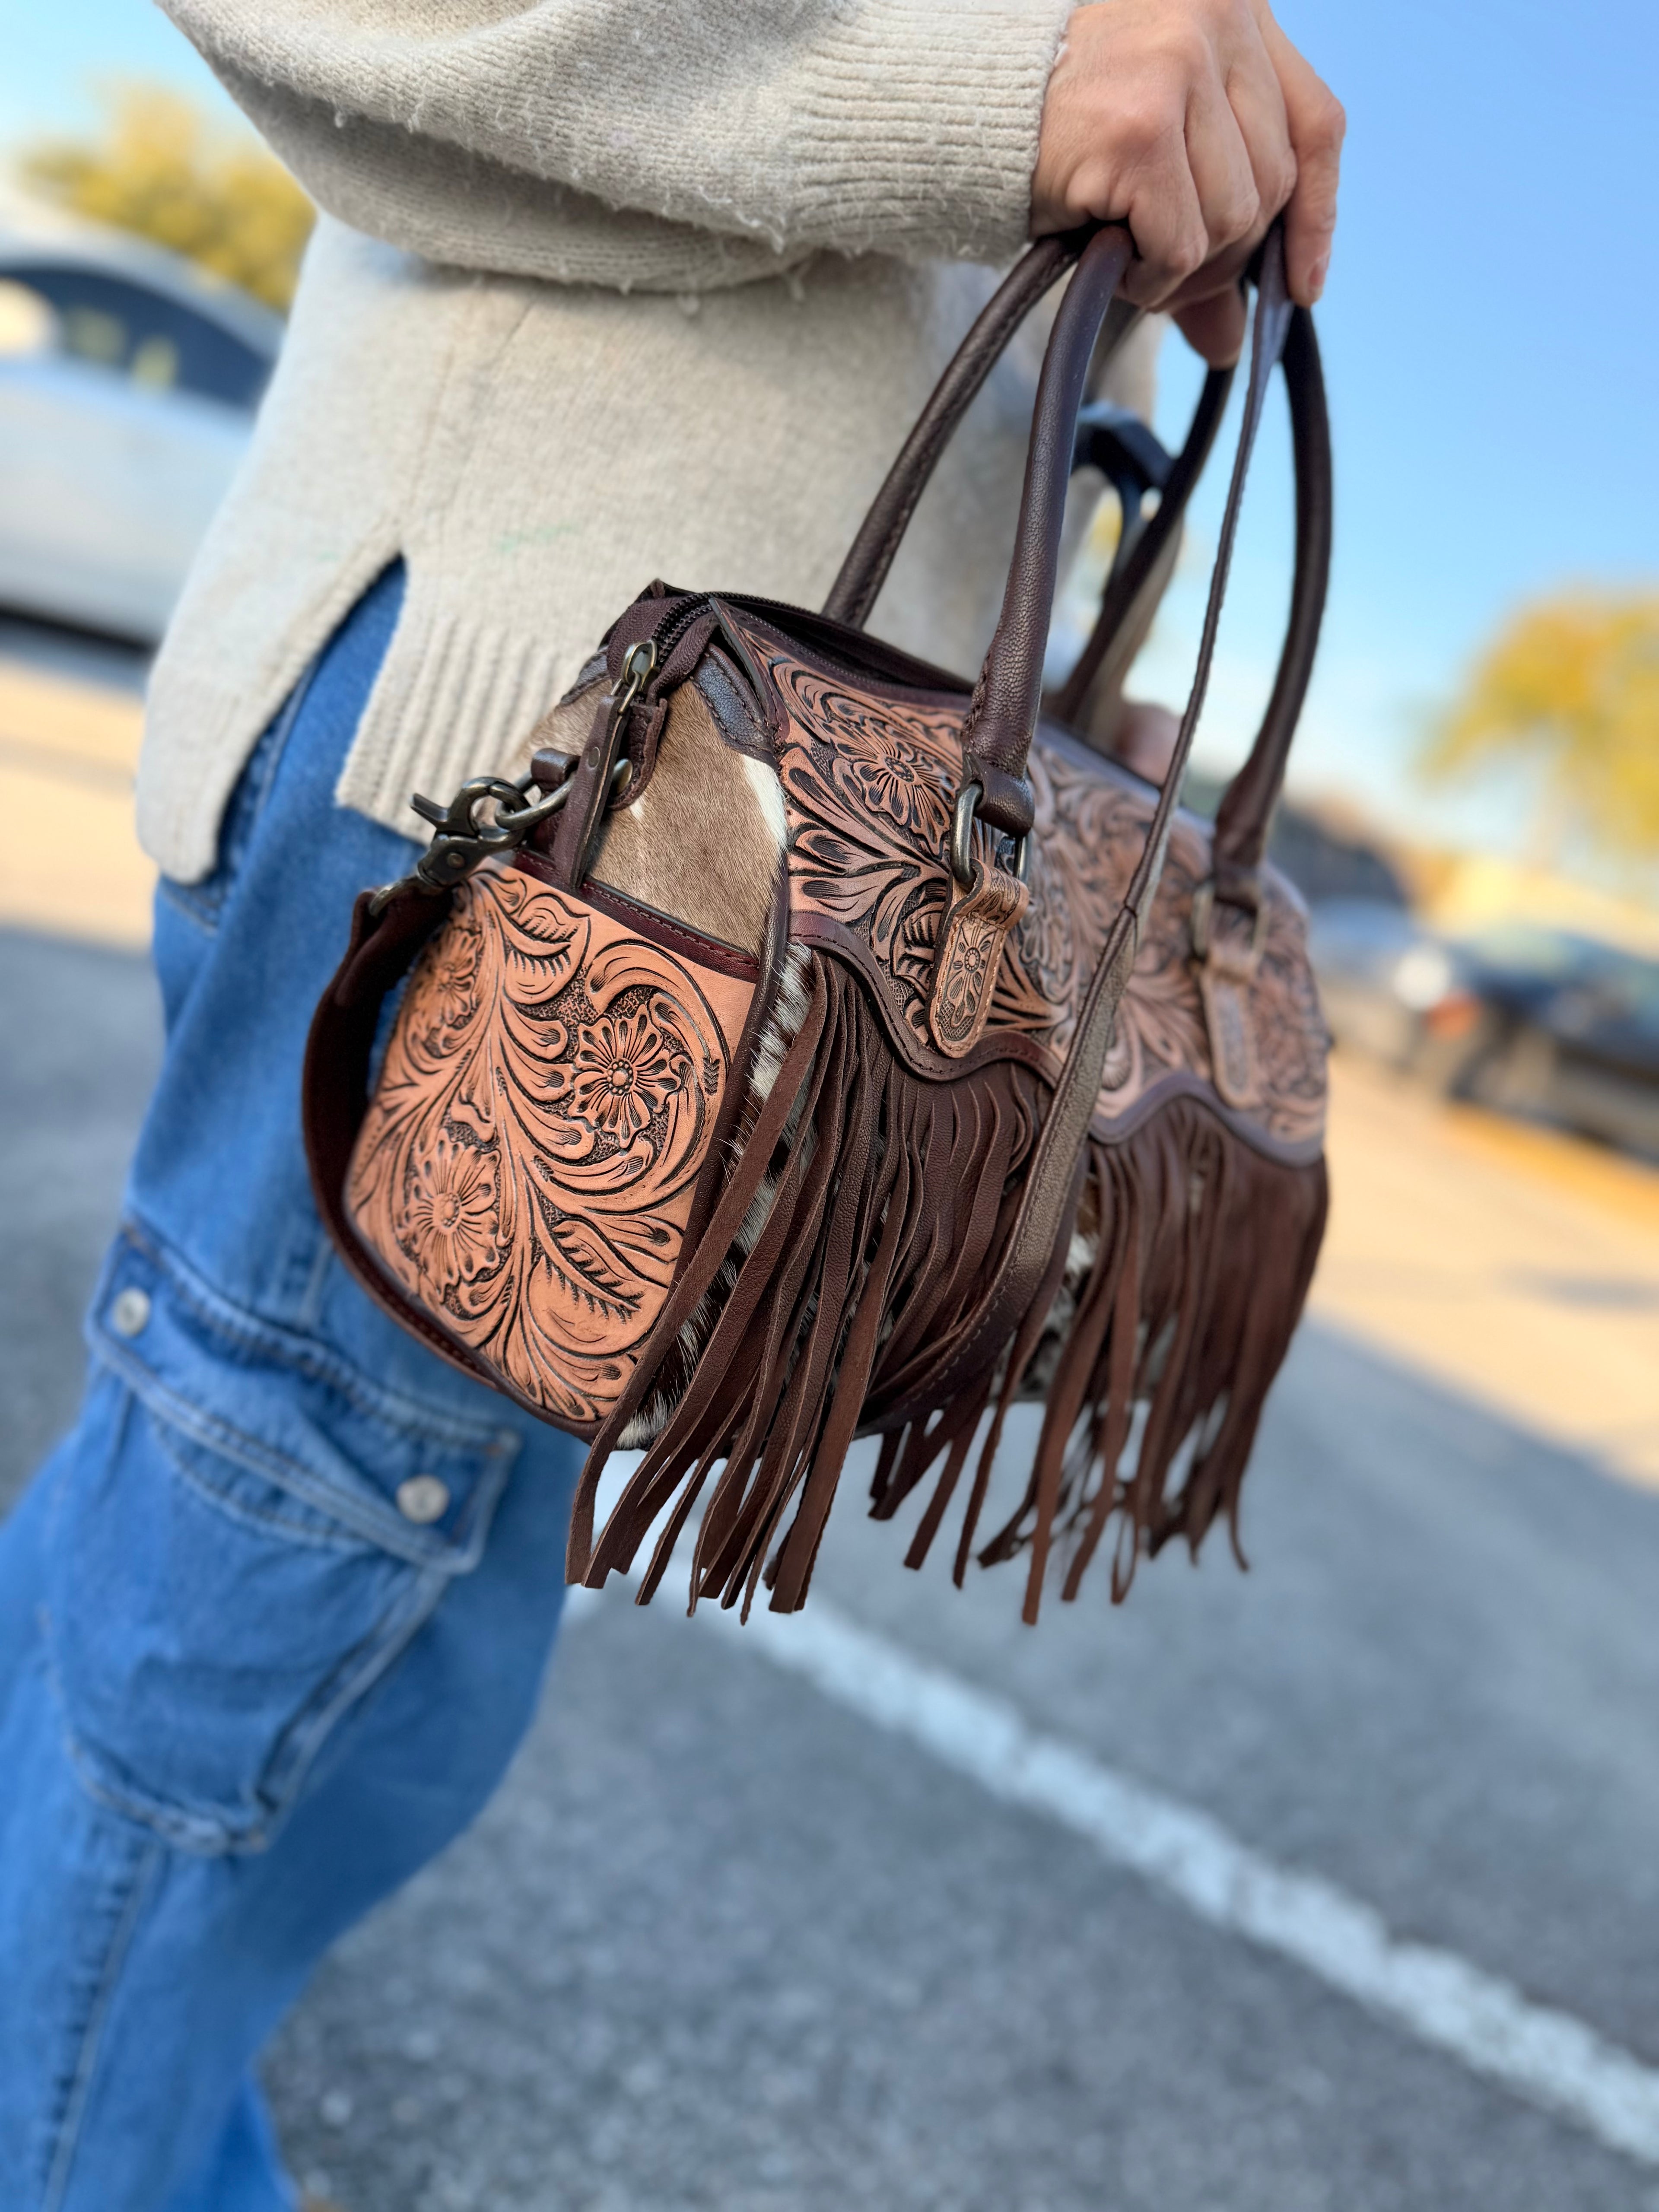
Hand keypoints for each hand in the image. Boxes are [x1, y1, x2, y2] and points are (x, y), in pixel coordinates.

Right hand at [1032, 0, 1343, 363]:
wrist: (957, 113)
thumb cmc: (1059, 130)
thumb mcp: (1155, 160)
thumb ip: (1208, 229)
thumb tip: (1233, 343)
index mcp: (1233, 8)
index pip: (1315, 123)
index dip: (1317, 214)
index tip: (1303, 284)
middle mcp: (1215, 20)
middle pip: (1273, 187)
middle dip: (1224, 257)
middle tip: (1164, 275)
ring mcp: (1178, 66)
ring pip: (1234, 219)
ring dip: (1181, 266)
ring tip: (1123, 251)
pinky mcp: (1140, 128)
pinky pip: (1182, 243)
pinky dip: (1150, 275)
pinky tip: (1108, 257)